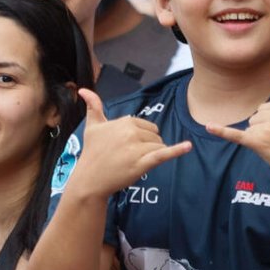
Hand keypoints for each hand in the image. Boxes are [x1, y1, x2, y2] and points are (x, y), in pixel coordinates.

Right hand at [68, 89, 191, 199]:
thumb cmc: (91, 153)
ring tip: (132, 163)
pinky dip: (177, 151)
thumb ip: (93, 106)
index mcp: (124, 121)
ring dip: (151, 156)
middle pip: (155, 137)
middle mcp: (132, 132)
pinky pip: (163, 154)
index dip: (141, 138)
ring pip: (159, 147)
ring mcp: (137, 148)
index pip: (147, 126)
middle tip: (128, 157)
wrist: (89, 180)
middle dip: (147, 146)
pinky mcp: (142, 163)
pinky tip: (188, 146)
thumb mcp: (92, 127)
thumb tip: (82, 89)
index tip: (126, 147)